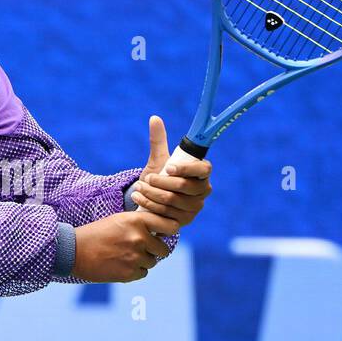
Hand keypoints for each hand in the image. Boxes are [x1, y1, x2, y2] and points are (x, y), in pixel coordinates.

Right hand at [72, 212, 173, 282]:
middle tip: (138, 248)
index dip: (169, 231)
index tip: (164, 234)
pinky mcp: (130, 273)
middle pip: (163, 249)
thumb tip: (163, 231)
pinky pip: (143, 273)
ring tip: (123, 256)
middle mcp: (139, 238)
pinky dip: (134, 271)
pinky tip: (119, 264)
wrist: (74, 251)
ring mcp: (135, 256)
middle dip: (154, 250)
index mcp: (137, 220)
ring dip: (143, 261)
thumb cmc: (96, 233)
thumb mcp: (119, 219)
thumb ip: (141, 223)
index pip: (170, 226)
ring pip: (152, 262)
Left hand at [130, 115, 212, 231]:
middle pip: (184, 187)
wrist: (152, 200)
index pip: (203, 169)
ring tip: (138, 187)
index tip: (168, 167)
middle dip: (161, 182)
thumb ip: (158, 141)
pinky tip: (138, 198)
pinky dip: (148, 204)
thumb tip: (154, 118)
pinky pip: (165, 213)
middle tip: (146, 177)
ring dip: (151, 193)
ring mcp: (194, 208)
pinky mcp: (184, 222)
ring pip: (171, 200)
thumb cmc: (160, 176)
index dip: (186, 169)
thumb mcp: (158, 160)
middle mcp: (203, 191)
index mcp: (202, 173)